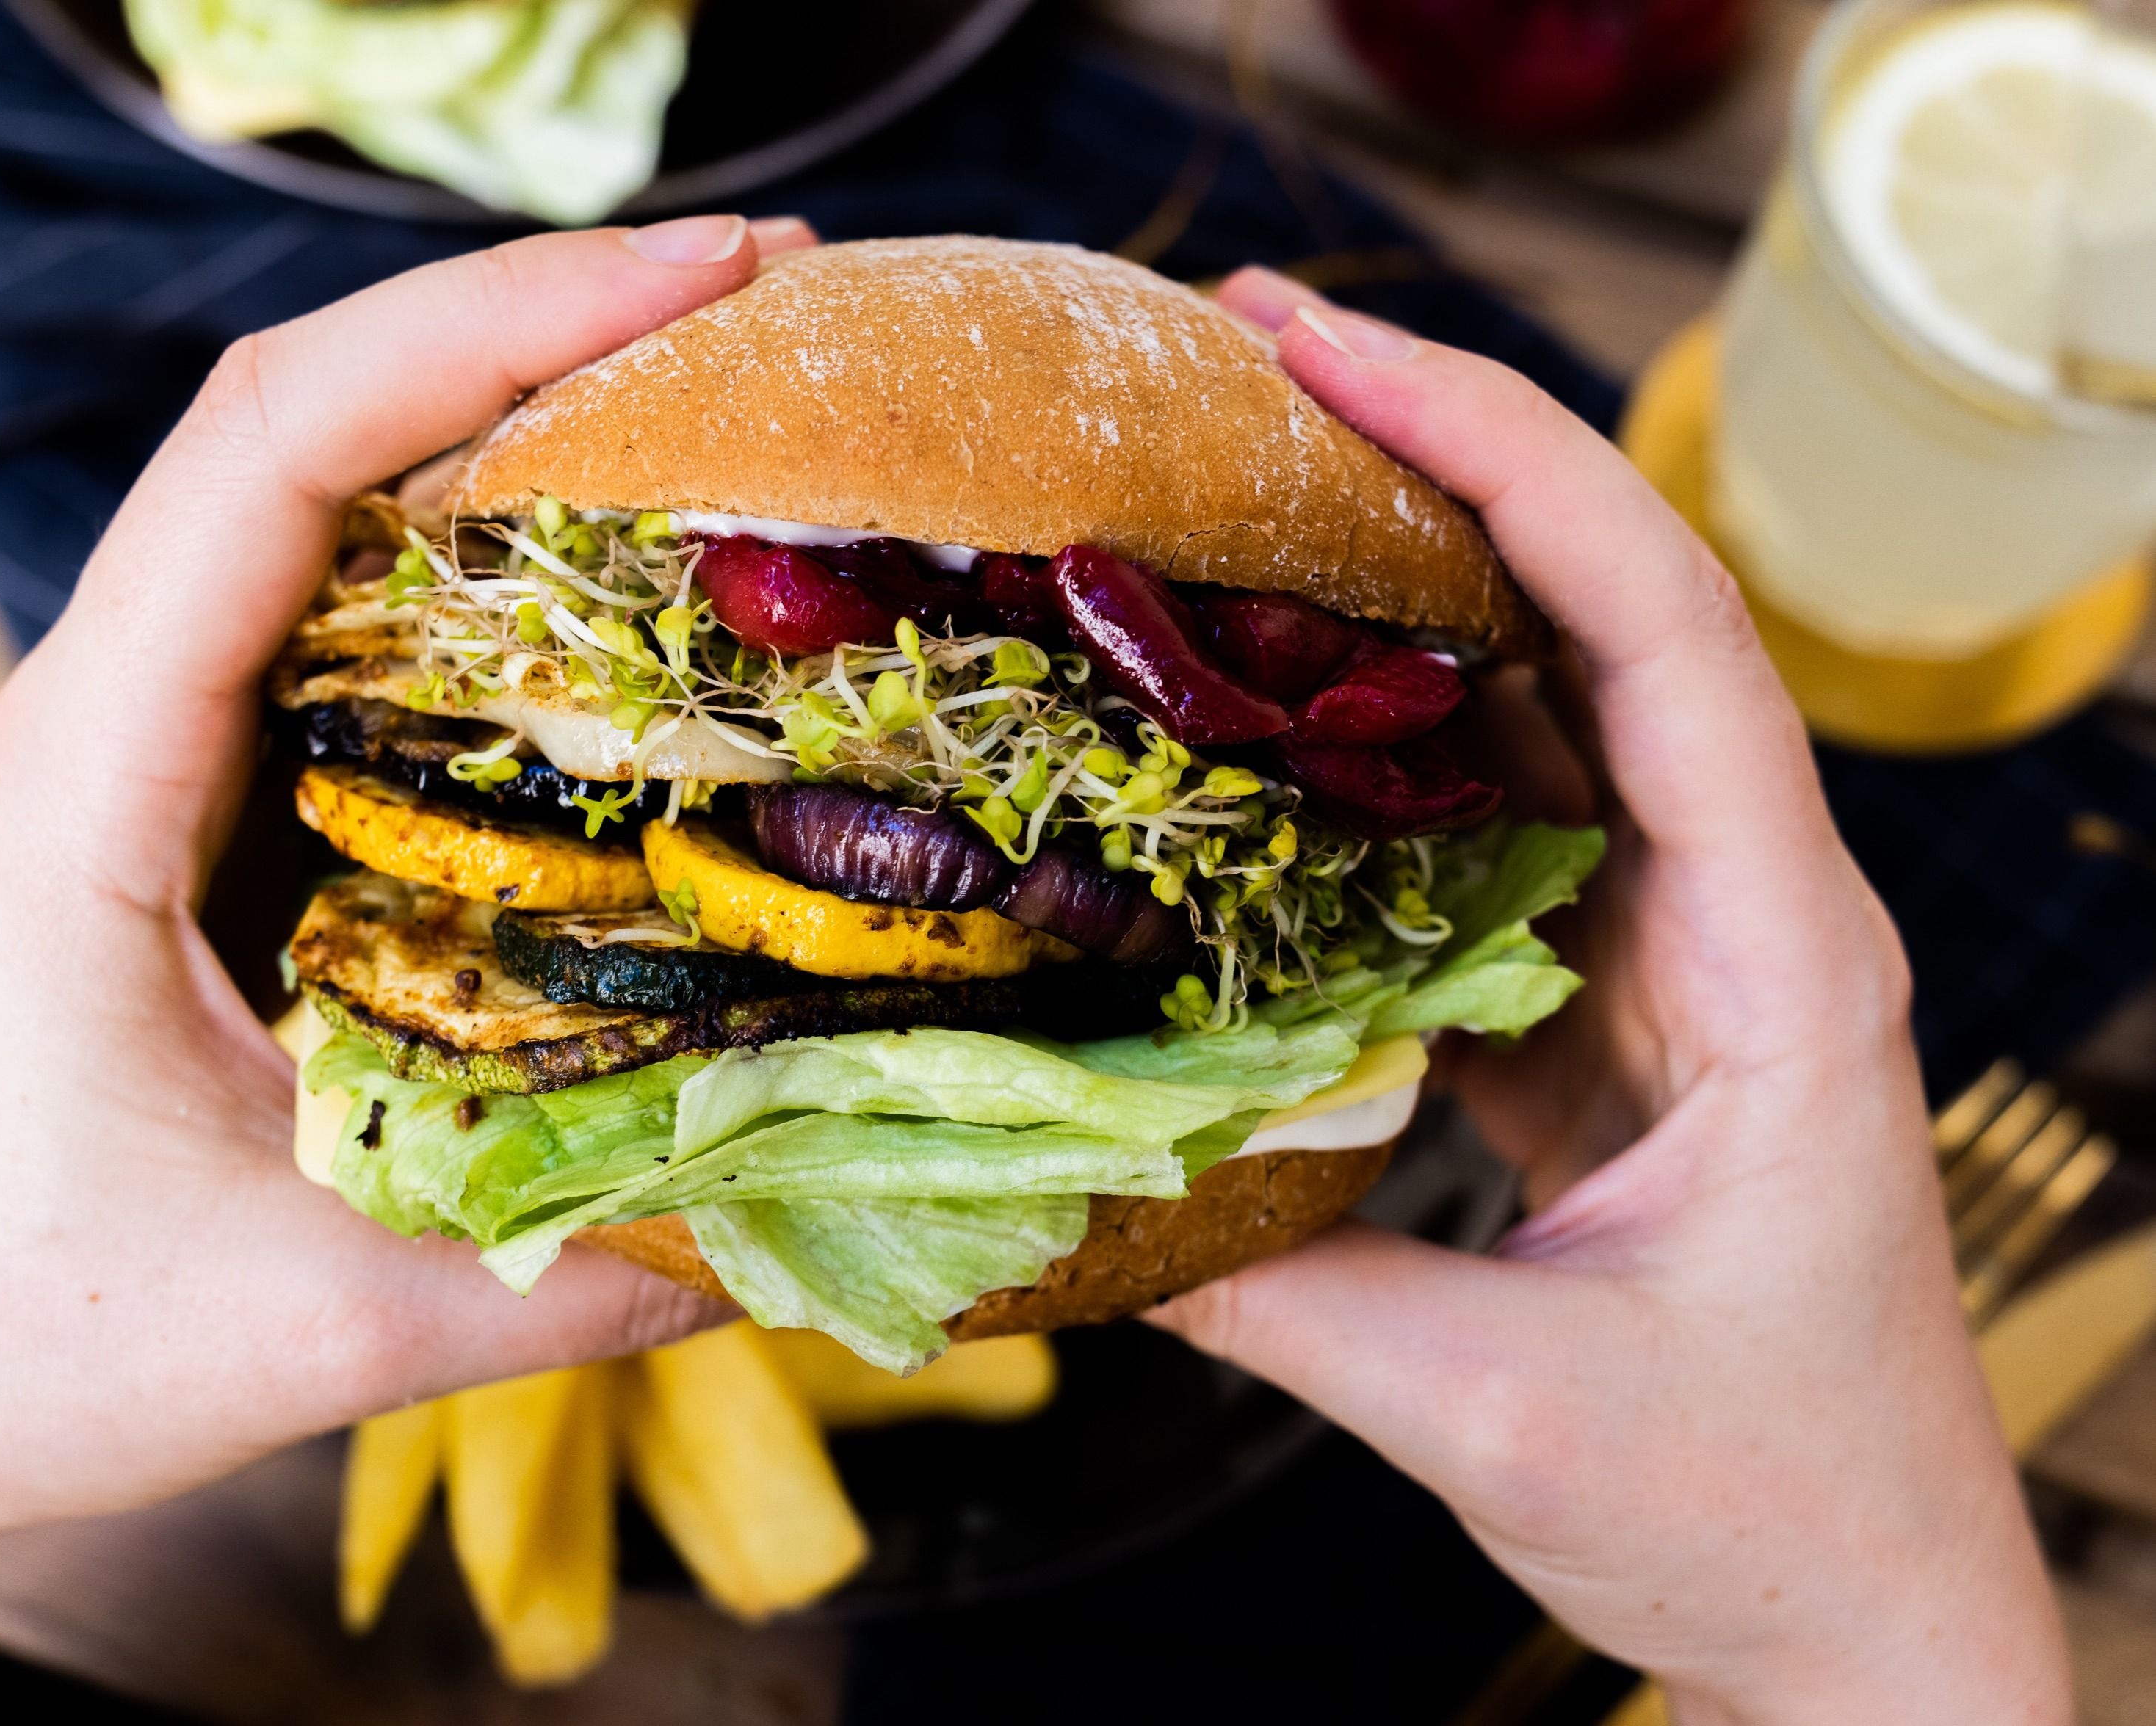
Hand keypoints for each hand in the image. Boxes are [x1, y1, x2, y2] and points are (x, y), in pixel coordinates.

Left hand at [0, 213, 821, 1716]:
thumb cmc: (10, 1341)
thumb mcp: (321, 1320)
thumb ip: (578, 1269)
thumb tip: (829, 1212)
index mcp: (93, 774)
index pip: (277, 450)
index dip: (492, 326)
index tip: (702, 285)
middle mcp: (110, 715)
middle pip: (314, 419)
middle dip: (543, 326)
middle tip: (771, 310)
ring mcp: (145, 748)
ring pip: (329, 502)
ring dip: (517, 420)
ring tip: (729, 395)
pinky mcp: (193, 803)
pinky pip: (345, 623)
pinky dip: (489, 560)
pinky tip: (626, 582)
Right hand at [1153, 270, 2069, 1724]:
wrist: (1868, 1629)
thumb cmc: (1771, 1523)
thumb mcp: (1502, 1409)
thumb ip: (1271, 1287)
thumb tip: (1050, 1192)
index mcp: (1782, 966)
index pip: (1660, 635)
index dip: (1502, 465)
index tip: (1330, 359)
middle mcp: (1746, 922)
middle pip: (1601, 618)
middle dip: (1431, 463)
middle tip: (1239, 361)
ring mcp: (1676, 962)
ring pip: (1543, 714)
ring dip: (1397, 596)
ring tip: (1224, 499)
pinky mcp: (1608, 1019)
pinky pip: (1489, 839)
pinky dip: (1371, 762)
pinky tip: (1252, 727)